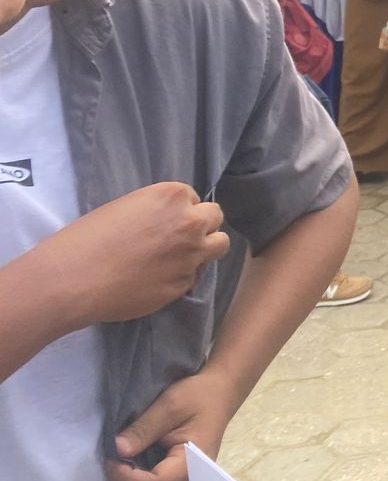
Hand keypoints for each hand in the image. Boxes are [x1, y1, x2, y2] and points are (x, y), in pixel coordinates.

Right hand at [29, 183, 228, 330]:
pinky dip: (182, 276)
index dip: (181, 211)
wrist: (74, 279)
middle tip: (180, 238)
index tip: (165, 222)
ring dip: (206, 248)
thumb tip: (169, 222)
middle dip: (202, 225)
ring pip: (220, 245)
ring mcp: (191, 254)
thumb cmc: (88, 238)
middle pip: (215, 217)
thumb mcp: (127, 207)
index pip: (194, 199)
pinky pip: (194, 276)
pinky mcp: (184, 284)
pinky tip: (158, 279)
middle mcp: (190, 222)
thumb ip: (158, 212)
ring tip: (181, 256)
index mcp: (173, 196)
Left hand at [107, 368, 237, 480]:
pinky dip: (140, 475)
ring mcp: (186, 477)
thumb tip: (116, 450)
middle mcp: (190, 476)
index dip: (127, 476)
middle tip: (111, 458)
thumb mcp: (170, 405)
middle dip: (126, 479)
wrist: (220, 391)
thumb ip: (143, 429)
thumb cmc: (199, 395)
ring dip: (132, 478)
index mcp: (192, 462)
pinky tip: (129, 462)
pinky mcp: (180, 473)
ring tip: (118, 461)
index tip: (110, 458)